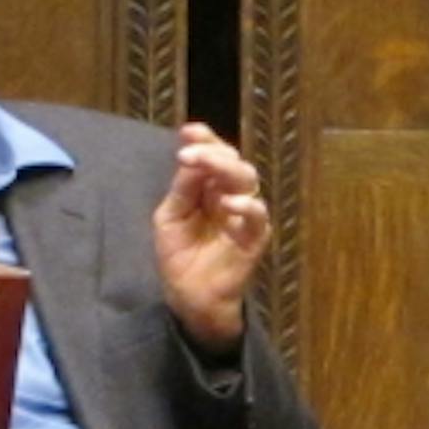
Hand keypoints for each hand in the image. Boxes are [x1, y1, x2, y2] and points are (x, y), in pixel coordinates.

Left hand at [152, 121, 269, 352]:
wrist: (188, 297)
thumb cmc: (180, 256)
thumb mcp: (170, 216)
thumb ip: (182, 188)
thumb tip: (189, 157)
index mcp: (210, 187)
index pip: (215, 155)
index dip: (205, 140)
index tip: (187, 132)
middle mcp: (231, 195)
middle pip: (233, 162)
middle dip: (211, 152)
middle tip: (187, 153)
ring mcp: (245, 215)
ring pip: (248, 180)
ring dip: (226, 169)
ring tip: (203, 167)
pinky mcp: (254, 237)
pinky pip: (258, 215)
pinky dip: (245, 206)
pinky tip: (226, 204)